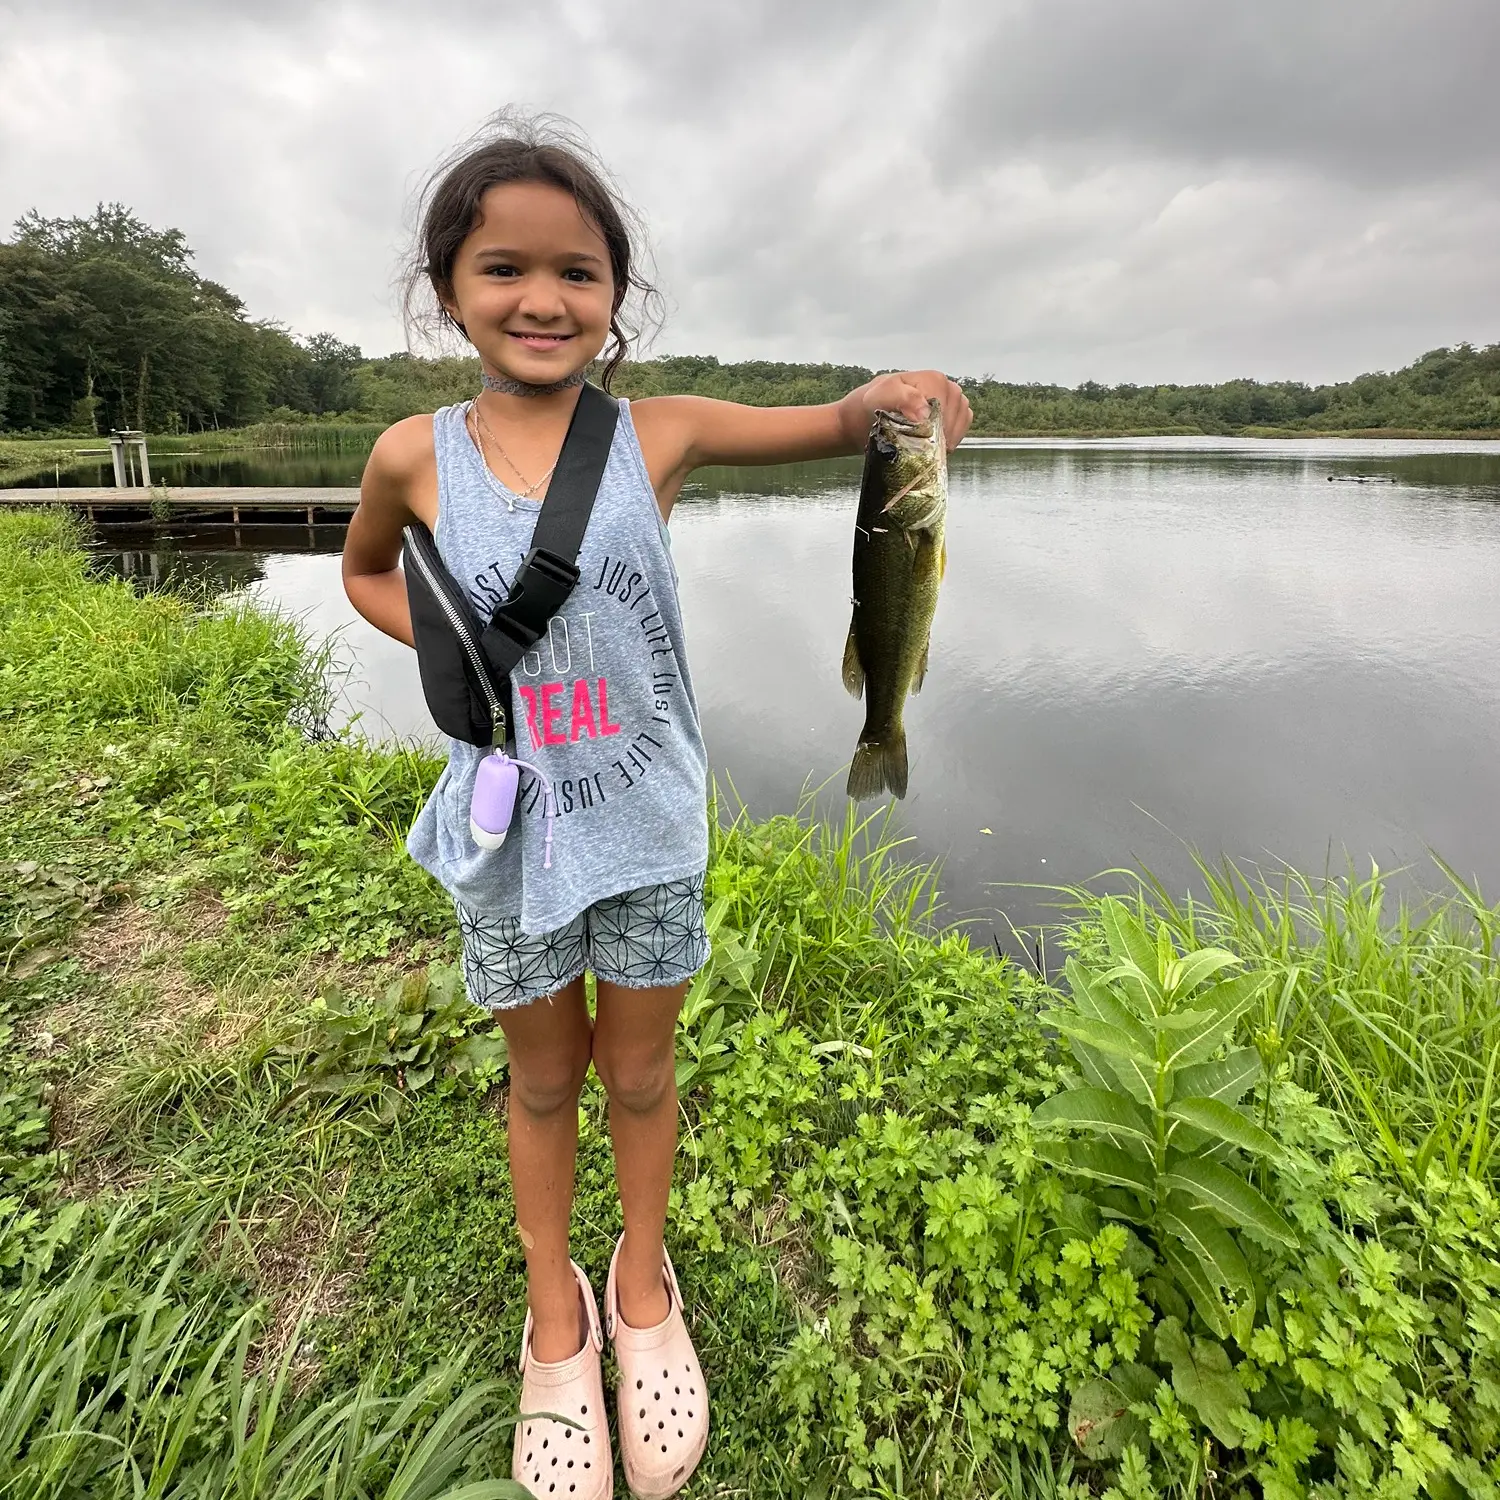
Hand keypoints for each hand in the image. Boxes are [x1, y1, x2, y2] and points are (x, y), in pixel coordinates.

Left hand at [838, 369, 972, 451]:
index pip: (945, 407)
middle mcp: (948, 388)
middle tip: (916, 442)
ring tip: (922, 442)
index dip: (932, 425)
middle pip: (953, 417)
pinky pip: (962, 430)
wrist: (870, 415)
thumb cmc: (876, 404)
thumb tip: (925, 414)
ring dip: (943, 439)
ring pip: (959, 423)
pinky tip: (934, 443)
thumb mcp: (881, 396)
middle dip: (936, 434)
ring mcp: (954, 403)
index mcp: (934, 379)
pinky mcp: (956, 417)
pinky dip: (951, 440)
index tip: (915, 434)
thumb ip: (903, 398)